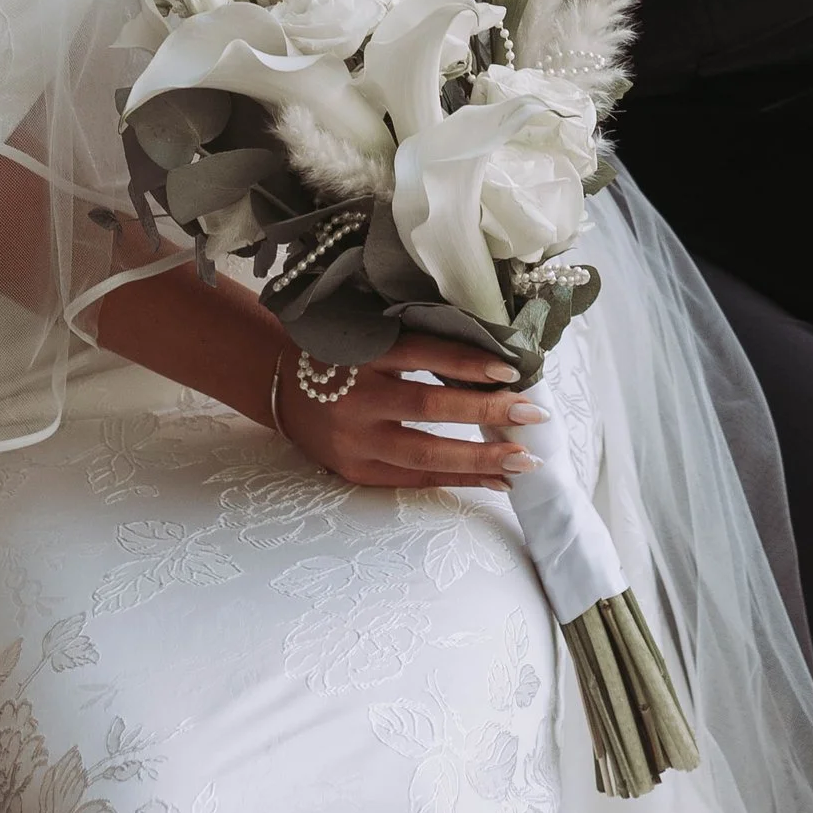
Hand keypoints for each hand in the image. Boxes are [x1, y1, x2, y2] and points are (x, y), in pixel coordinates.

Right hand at [272, 336, 544, 489]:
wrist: (279, 383)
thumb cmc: (339, 349)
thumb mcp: (368, 331)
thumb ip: (417, 336)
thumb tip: (490, 352)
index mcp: (360, 353)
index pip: (422, 355)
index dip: (467, 363)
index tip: (511, 368)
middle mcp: (355, 399)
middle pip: (428, 408)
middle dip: (486, 412)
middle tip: (533, 413)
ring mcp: (353, 442)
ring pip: (424, 456)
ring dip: (480, 459)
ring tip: (524, 460)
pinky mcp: (354, 471)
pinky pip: (413, 480)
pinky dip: (458, 480)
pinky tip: (496, 481)